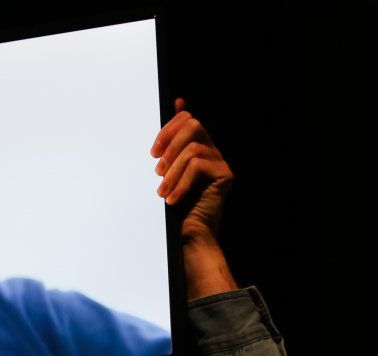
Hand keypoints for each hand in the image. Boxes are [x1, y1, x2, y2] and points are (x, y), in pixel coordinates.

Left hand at [151, 99, 232, 244]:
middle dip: (170, 143)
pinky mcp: (225, 174)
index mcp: (199, 147)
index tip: (153, 153)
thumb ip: (171, 141)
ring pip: (192, 149)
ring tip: (162, 191)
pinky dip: (180, 182)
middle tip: (156, 169)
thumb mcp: (168, 169)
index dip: (168, 129)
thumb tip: (178, 101)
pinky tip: (172, 199)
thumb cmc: (178, 204)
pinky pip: (198, 166)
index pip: (187, 119)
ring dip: (172, 171)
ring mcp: (220, 162)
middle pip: (193, 125)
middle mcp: (212, 150)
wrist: (190, 232)